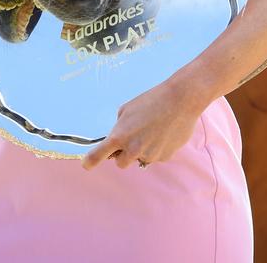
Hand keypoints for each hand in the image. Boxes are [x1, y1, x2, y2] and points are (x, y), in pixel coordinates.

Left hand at [81, 75, 200, 170]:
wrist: (180, 100)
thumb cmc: (151, 100)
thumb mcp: (127, 109)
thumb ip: (120, 126)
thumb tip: (120, 138)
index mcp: (120, 136)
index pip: (100, 154)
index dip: (91, 161)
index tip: (86, 165)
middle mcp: (133, 150)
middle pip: (121, 163)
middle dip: (123, 154)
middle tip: (131, 137)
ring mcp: (150, 156)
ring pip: (140, 159)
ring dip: (142, 149)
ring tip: (153, 129)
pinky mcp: (164, 157)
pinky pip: (155, 156)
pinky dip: (157, 148)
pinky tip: (164, 132)